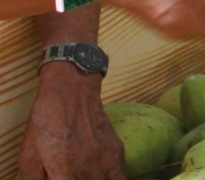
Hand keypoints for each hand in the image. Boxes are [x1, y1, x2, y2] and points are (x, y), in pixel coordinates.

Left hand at [19, 64, 124, 178]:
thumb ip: (33, 178)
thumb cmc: (45, 121)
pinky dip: (113, 178)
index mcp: (63, 170)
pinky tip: (101, 174)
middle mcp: (88, 167)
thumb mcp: (28, 154)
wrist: (72, 90)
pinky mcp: (117, 149)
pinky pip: (120, 174)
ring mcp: (106, 158)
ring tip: (91, 177)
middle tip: (73, 176)